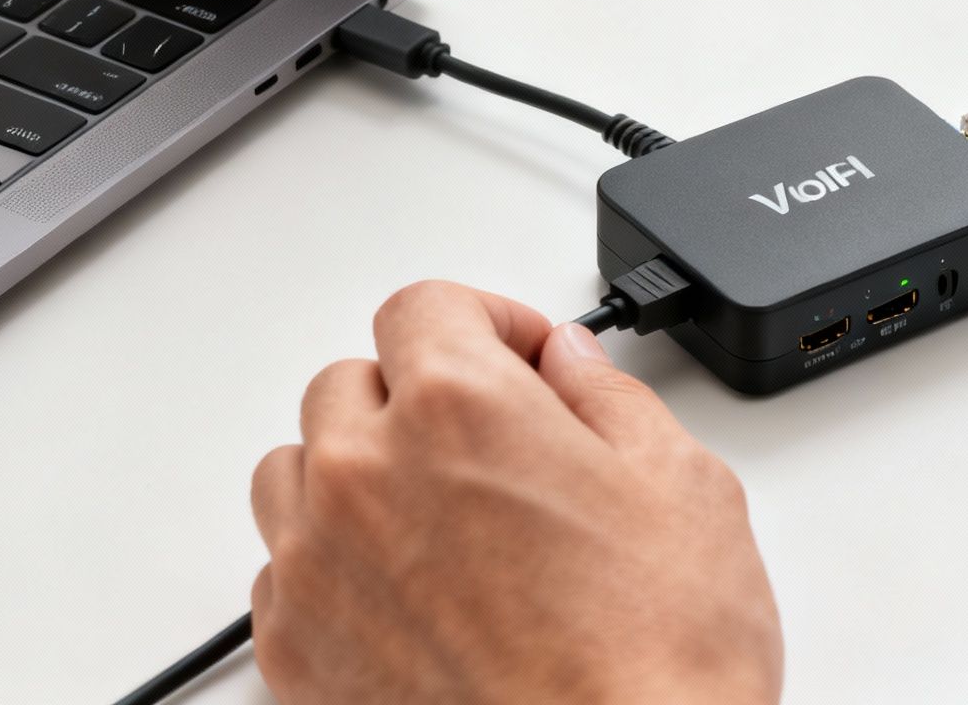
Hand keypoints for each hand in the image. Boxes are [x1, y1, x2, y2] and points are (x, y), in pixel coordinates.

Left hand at [250, 282, 781, 704]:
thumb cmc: (654, 661)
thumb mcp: (683, 486)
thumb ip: (610, 399)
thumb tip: (572, 367)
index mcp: (460, 407)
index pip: (426, 306)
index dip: (487, 321)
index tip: (523, 357)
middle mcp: (366, 474)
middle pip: (352, 382)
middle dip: (421, 394)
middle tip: (496, 442)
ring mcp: (319, 568)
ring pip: (297, 471)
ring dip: (357, 471)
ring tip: (439, 515)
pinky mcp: (299, 655)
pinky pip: (284, 571)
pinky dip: (333, 564)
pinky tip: (413, 594)